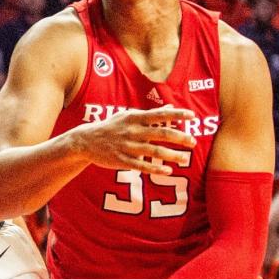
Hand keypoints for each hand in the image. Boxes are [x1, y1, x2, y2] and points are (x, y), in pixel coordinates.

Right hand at [65, 106, 196, 172]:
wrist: (85, 141)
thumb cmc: (111, 127)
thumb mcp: (128, 116)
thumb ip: (151, 114)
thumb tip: (172, 107)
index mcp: (135, 117)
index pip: (160, 115)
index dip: (177, 115)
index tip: (192, 116)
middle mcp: (133, 131)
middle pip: (161, 134)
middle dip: (179, 138)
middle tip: (193, 142)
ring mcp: (127, 146)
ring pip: (154, 151)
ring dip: (172, 155)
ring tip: (185, 159)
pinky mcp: (122, 160)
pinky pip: (142, 165)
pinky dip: (155, 168)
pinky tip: (168, 171)